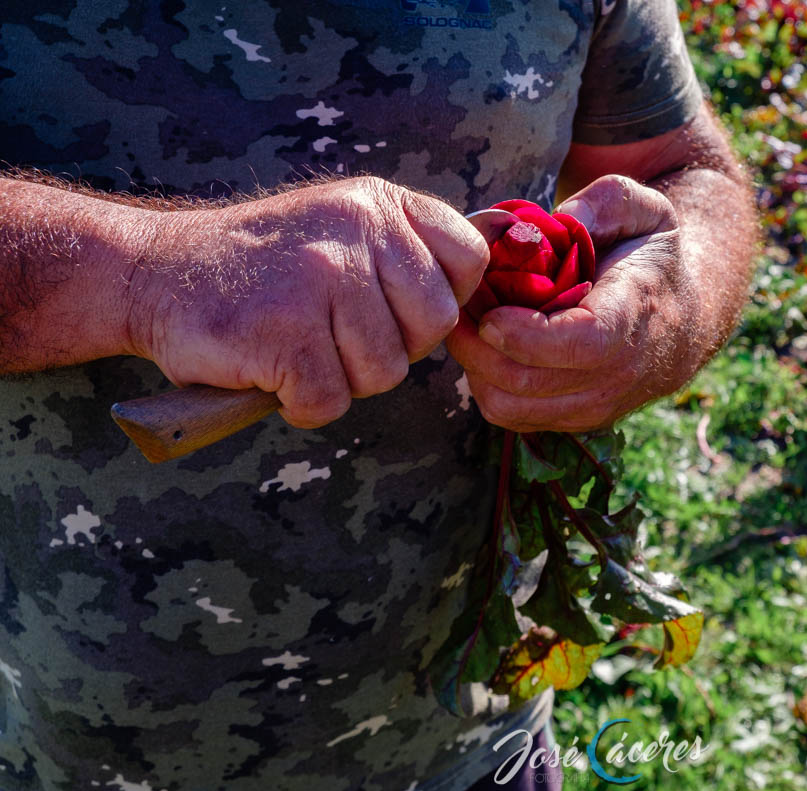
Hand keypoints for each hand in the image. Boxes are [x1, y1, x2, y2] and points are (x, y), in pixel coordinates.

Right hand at [125, 177, 488, 427]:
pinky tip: (271, 371)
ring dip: (341, 378)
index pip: (469, 260)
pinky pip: (330, 400)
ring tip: (297, 345)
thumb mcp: (343, 225)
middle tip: (336, 335)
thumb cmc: (265, 265)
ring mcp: (320, 280)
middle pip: (433, 326)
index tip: (396, 309)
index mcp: (380, 204)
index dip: (441, 300)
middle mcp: (357, 232)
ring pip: (384, 371)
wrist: (155, 271)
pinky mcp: (283, 333)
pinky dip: (301, 403)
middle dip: (392, 348)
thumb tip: (483, 295)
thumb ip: (407, 251)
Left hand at [446, 175, 700, 431]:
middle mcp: (620, 371)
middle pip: (529, 381)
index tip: (489, 314)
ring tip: (468, 324)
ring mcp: (598, 404)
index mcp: (635, 313)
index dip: (527, 336)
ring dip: (476, 367)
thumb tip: (559, 221)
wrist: (688, 316)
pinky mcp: (577, 419)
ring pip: (512, 406)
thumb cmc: (651, 255)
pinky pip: (513, 415)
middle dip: (477, 346)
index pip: (583, 342)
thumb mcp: (642, 208)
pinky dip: (487, 384)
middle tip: (457, 304)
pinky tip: (487, 347)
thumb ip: (604, 203)